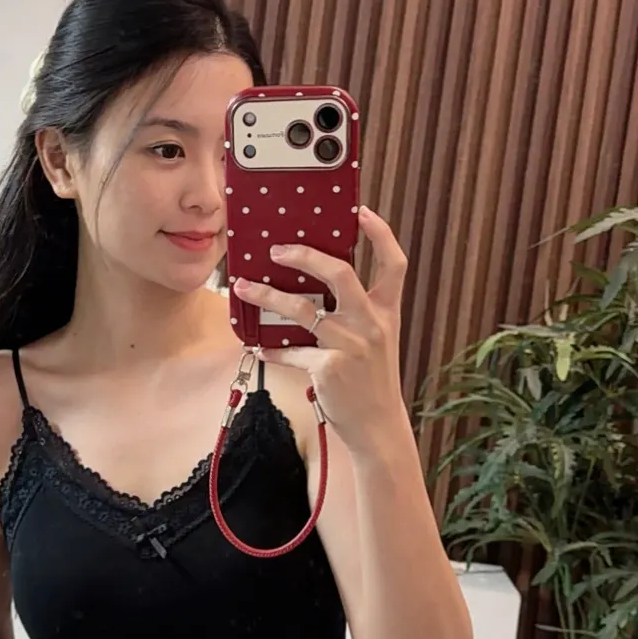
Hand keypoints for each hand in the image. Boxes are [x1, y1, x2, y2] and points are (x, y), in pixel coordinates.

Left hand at [232, 205, 408, 457]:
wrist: (377, 425)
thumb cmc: (372, 380)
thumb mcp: (377, 341)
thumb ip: (357, 313)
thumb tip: (318, 288)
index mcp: (387, 312)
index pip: (394, 264)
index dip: (380, 234)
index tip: (361, 212)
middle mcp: (371, 324)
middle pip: (341, 274)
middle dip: (307, 256)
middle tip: (278, 249)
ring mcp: (350, 346)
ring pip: (302, 310)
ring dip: (267, 295)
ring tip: (243, 287)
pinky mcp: (328, 368)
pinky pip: (290, 351)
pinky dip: (271, 349)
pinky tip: (257, 346)